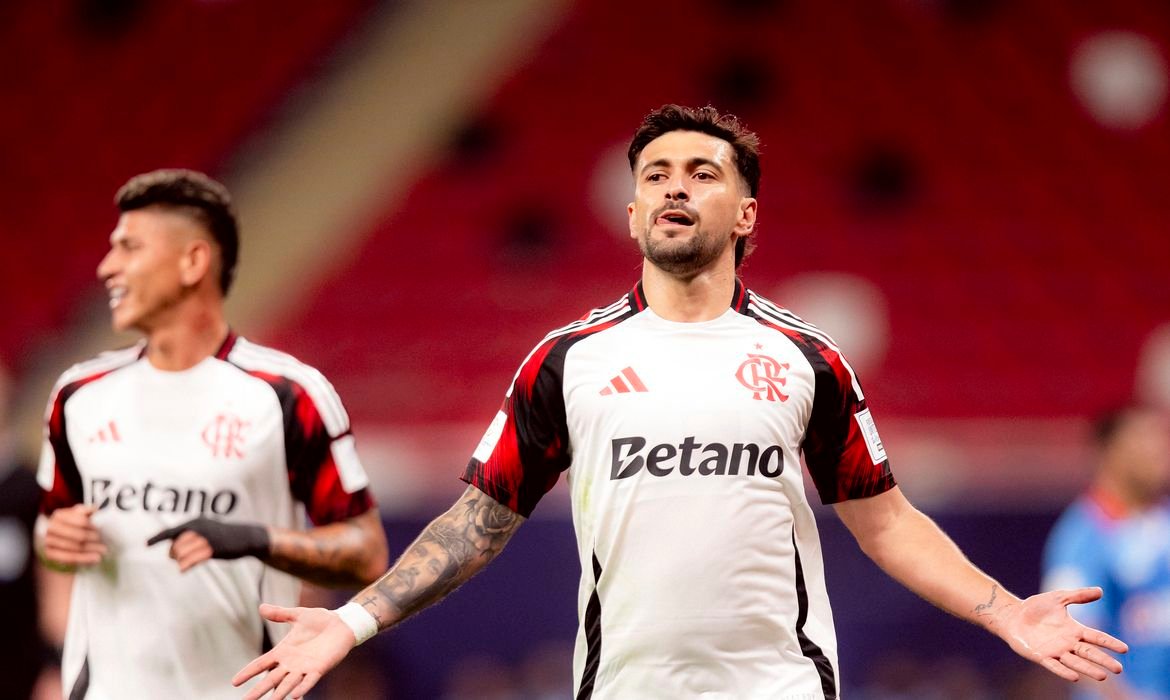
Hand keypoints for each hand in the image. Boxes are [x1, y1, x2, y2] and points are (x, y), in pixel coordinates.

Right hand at [41, 505, 105, 567]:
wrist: (57, 536)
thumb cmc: (71, 524)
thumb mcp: (77, 514)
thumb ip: (86, 511)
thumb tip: (95, 508)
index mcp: (60, 515)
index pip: (81, 521)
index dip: (93, 526)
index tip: (101, 530)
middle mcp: (52, 527)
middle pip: (78, 535)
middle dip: (93, 539)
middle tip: (104, 542)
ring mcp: (49, 541)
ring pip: (75, 547)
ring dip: (91, 550)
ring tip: (103, 551)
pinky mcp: (50, 553)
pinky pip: (69, 558)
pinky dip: (84, 559)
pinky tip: (94, 559)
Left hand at [146, 517, 269, 571]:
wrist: (246, 537)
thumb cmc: (225, 536)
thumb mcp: (207, 532)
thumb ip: (191, 538)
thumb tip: (173, 550)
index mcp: (195, 522)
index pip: (171, 531)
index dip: (157, 538)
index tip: (145, 544)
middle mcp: (199, 528)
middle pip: (175, 545)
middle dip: (174, 554)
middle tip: (180, 560)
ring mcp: (206, 538)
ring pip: (182, 552)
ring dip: (180, 561)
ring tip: (183, 565)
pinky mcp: (213, 549)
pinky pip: (193, 559)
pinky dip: (186, 565)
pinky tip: (183, 570)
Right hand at [232, 604, 355, 699]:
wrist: (342, 623)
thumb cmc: (320, 620)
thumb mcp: (298, 615)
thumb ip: (280, 614)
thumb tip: (261, 607)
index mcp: (283, 651)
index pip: (261, 664)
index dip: (248, 672)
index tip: (234, 682)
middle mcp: (291, 663)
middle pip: (270, 679)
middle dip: (257, 691)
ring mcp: (304, 667)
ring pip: (287, 684)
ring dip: (278, 695)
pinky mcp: (319, 668)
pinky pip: (309, 681)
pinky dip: (302, 688)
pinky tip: (294, 696)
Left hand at [992, 587, 1127, 681]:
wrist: (1012, 615)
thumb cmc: (1035, 607)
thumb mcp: (1058, 597)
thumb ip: (1078, 595)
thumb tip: (1100, 591)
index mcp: (1074, 630)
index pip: (1096, 637)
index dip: (1109, 643)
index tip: (1125, 649)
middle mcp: (1068, 643)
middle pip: (1089, 652)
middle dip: (1103, 660)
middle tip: (1118, 669)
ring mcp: (1055, 651)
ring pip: (1075, 662)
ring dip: (1088, 669)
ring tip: (1102, 676)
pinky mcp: (1041, 656)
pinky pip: (1054, 666)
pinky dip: (1064, 671)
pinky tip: (1074, 677)